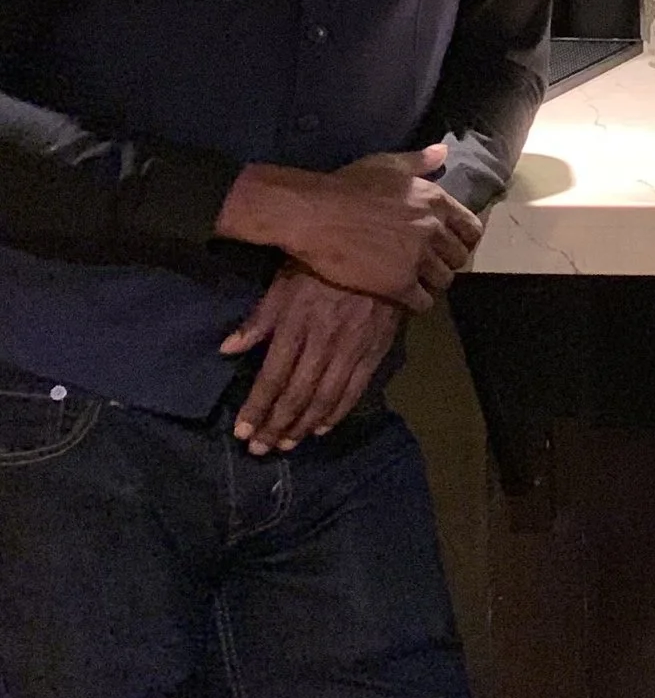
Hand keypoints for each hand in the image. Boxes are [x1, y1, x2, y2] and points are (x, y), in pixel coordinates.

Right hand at [217, 145, 480, 312]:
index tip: (451, 245)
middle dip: (448, 262)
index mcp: (436, 201)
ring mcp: (418, 258)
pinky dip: (418, 302)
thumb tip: (444, 151)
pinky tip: (407, 298)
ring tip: (418, 281)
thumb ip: (419, 161)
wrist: (314, 214)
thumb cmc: (348, 185)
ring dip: (433, 282)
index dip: (464, 240)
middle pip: (459, 257)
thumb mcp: (387, 164)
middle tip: (432, 266)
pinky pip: (423, 302)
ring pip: (444, 280)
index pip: (471, 229)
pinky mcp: (398, 283)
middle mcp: (434, 229)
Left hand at [221, 263, 404, 454]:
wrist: (383, 249)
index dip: (257, 407)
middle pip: (297, 393)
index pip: (273, 376)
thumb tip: (227, 349)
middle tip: (260, 449)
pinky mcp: (376, 349)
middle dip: (276, 425)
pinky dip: (338, 412)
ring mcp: (353, 347)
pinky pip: (356, 388)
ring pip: (325, 397)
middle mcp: (325, 341)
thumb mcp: (285, 279)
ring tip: (286, 445)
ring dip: (304, 425)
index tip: (242, 432)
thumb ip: (260, 317)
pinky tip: (322, 427)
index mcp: (298, 323)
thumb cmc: (325, 262)